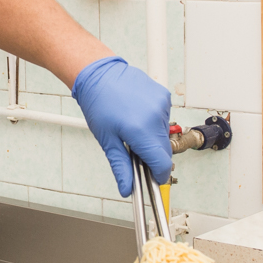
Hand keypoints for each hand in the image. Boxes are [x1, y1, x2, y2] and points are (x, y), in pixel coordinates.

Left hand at [71, 56, 171, 196]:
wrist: (99, 74)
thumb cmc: (98, 103)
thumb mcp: (107, 140)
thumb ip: (120, 167)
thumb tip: (126, 188)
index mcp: (141, 130)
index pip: (162, 163)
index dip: (157, 175)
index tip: (152, 179)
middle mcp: (155, 116)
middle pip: (164, 150)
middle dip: (152, 156)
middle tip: (133, 150)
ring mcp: (162, 104)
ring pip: (164, 135)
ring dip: (153, 138)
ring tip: (132, 127)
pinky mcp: (164, 96)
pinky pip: (164, 119)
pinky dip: (154, 123)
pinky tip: (138, 115)